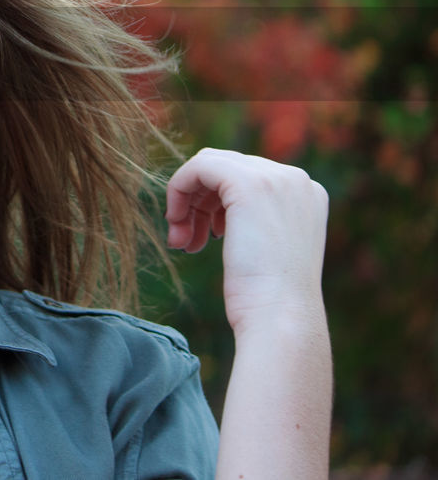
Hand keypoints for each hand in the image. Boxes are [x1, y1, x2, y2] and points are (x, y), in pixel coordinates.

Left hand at [165, 147, 328, 336]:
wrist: (280, 317)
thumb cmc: (269, 298)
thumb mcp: (267, 248)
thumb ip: (254, 220)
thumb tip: (217, 209)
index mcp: (307, 193)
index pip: (246, 176)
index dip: (214, 203)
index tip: (202, 236)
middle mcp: (296, 179)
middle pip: (225, 168)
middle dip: (198, 202)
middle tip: (183, 239)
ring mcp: (275, 178)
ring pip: (209, 165)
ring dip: (187, 202)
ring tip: (181, 241)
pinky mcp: (247, 183)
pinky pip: (198, 167)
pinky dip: (178, 190)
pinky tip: (177, 224)